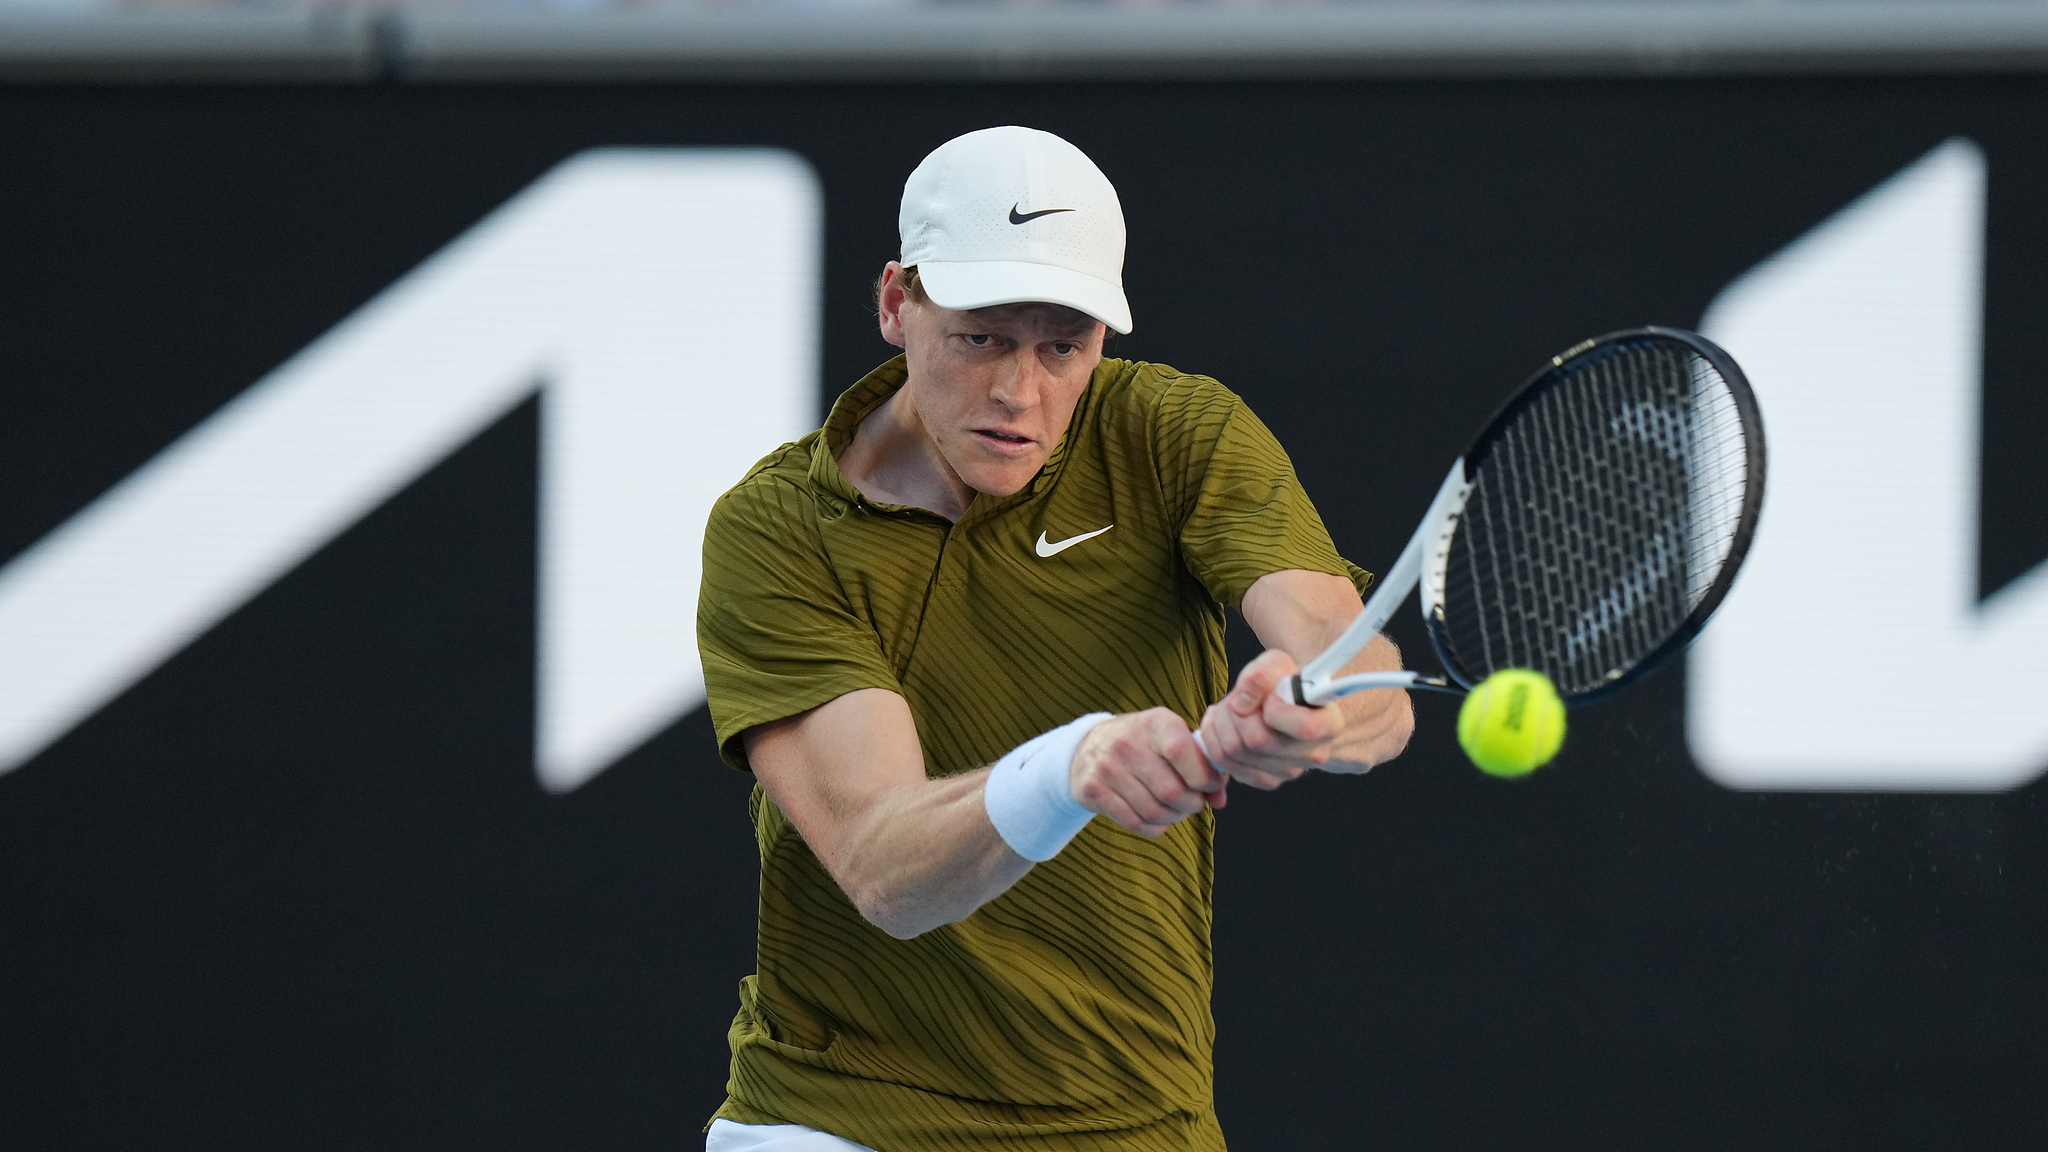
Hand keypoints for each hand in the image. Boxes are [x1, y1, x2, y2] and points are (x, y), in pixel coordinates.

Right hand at [1069, 708, 1227, 836]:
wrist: (1089, 746)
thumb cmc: (1144, 745)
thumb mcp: (1173, 740)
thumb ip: (1203, 766)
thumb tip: (1220, 800)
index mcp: (1155, 723)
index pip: (1183, 752)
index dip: (1204, 777)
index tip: (1210, 786)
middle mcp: (1127, 742)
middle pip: (1171, 791)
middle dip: (1191, 804)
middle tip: (1193, 803)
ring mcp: (1107, 767)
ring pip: (1154, 811)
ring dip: (1173, 817)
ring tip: (1175, 810)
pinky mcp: (1093, 790)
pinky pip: (1134, 822)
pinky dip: (1154, 827)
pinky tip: (1157, 819)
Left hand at [1197, 649, 1350, 789]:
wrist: (1280, 702)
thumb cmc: (1283, 683)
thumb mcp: (1277, 664)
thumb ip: (1262, 674)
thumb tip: (1241, 704)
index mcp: (1328, 725)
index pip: (1304, 728)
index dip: (1276, 710)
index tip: (1270, 697)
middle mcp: (1312, 754)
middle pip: (1257, 740)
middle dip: (1235, 712)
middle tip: (1237, 699)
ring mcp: (1288, 772)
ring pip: (1234, 751)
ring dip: (1221, 723)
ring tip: (1229, 709)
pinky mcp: (1264, 780)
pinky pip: (1224, 763)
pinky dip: (1214, 739)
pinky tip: (1224, 725)